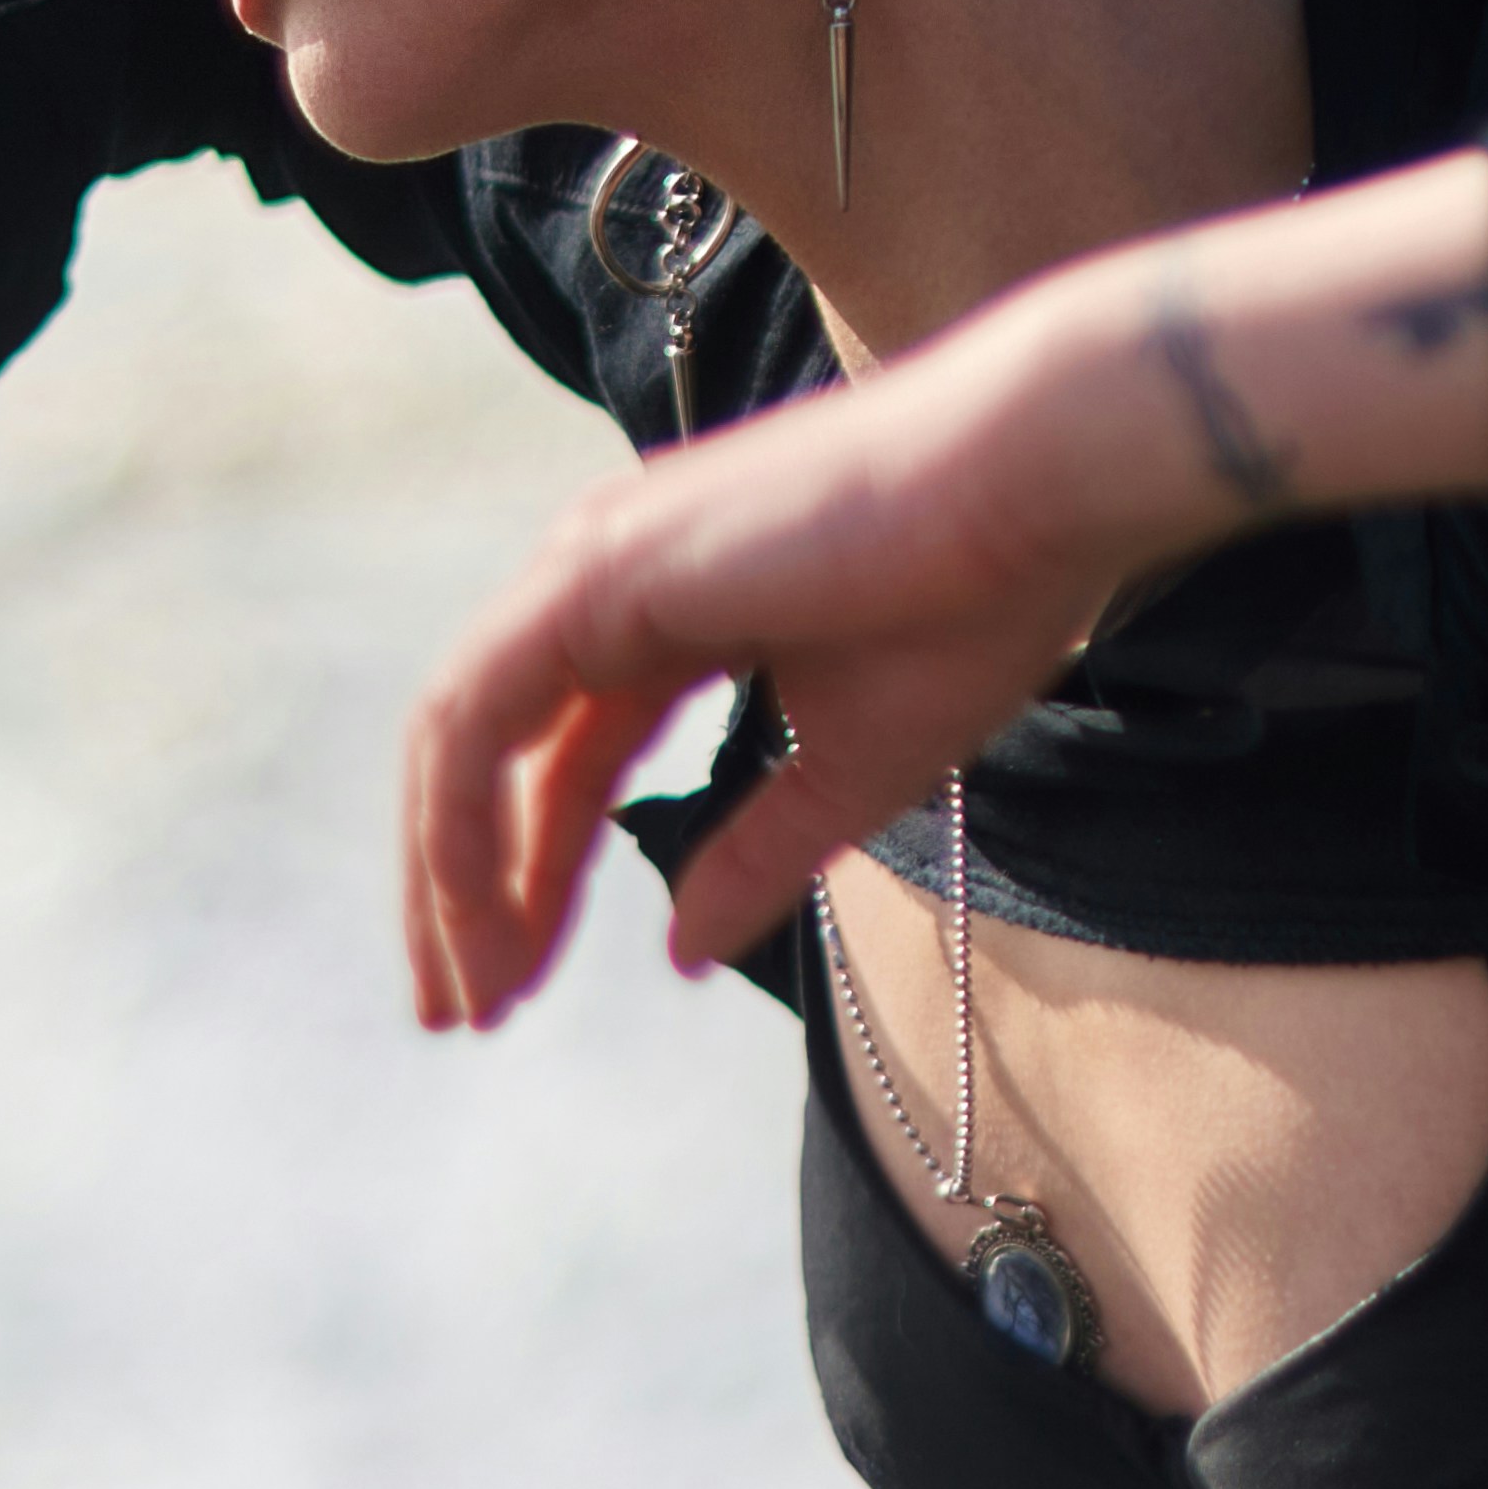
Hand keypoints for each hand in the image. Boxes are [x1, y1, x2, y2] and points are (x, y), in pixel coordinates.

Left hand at [387, 150, 1487, 1027]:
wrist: (1039, 477)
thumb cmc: (978, 601)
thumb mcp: (853, 767)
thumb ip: (755, 856)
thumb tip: (683, 954)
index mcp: (662, 610)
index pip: (558, 761)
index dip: (530, 879)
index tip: (516, 990)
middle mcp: (602, 574)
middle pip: (485, 752)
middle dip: (464, 889)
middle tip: (465, 1011)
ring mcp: (591, 561)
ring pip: (458, 736)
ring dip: (449, 874)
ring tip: (469, 995)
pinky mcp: (595, 573)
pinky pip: (477, 716)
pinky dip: (462, 825)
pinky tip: (484, 918)